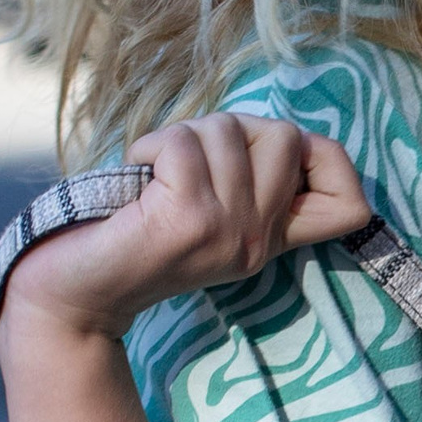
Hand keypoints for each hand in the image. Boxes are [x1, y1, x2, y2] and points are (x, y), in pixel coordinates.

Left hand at [2, 114, 372, 346]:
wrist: (70, 293)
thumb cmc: (129, 236)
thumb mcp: (206, 212)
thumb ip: (247, 180)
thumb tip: (280, 129)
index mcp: (267, 241)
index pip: (351, 202)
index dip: (329, 161)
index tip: (271, 161)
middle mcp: (257, 241)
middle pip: (288, 136)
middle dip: (232, 128)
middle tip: (187, 165)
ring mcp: (228, 232)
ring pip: (230, 130)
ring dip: (183, 136)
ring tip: (155, 175)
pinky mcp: (189, 219)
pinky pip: (186, 142)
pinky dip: (152, 145)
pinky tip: (136, 177)